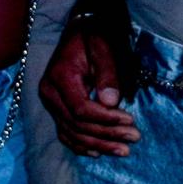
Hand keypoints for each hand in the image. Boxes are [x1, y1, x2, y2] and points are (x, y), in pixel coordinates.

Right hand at [38, 19, 138, 155]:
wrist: (80, 31)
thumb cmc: (93, 36)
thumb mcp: (103, 48)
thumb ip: (107, 73)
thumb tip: (111, 103)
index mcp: (59, 77)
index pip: (81, 109)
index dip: (105, 119)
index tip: (130, 120)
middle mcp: (49, 93)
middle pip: (77, 125)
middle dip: (107, 135)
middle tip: (134, 138)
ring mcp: (50, 103)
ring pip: (72, 133)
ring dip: (98, 144)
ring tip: (123, 150)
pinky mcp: (55, 109)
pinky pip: (65, 133)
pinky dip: (81, 145)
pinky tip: (98, 152)